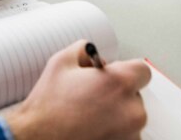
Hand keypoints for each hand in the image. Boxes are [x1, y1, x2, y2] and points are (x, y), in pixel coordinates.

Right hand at [6, 41, 149, 139]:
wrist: (37, 139)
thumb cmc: (48, 106)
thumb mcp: (61, 62)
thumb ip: (84, 49)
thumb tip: (92, 52)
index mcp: (120, 82)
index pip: (142, 71)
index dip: (125, 72)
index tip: (114, 77)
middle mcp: (132, 110)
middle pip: (135, 95)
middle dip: (118, 94)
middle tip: (93, 98)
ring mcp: (131, 134)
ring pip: (131, 118)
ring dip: (117, 115)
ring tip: (89, 116)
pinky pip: (126, 136)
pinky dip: (113, 133)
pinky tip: (92, 129)